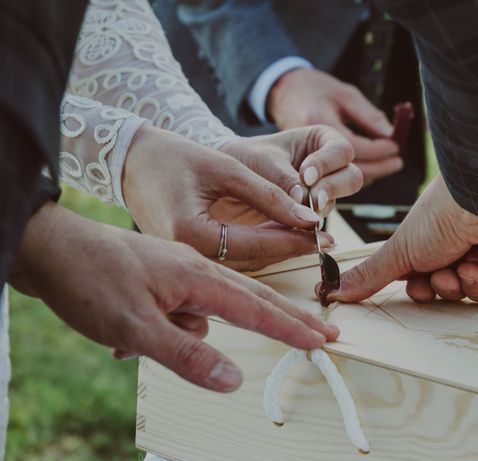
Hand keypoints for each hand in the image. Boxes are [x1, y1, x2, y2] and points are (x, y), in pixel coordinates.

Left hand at [12, 203, 338, 391]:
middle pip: (250, 297)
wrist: (47, 248)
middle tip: (320, 332)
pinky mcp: (159, 280)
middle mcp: (194, 269)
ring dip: (184, 336)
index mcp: (197, 276)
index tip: (322, 338)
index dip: (291, 326)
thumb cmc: (89, 280)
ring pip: (204, 310)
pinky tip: (122, 340)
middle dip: (285, 318)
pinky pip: (176, 311)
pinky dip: (161, 330)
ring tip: (129, 343)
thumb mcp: (136, 327)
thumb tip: (234, 380)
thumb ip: (187, 355)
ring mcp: (176, 272)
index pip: (256, 307)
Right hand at [123, 124, 333, 271]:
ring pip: (242, 264)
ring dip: (274, 251)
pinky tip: (277, 236)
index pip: (256, 244)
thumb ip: (269, 194)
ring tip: (306, 237)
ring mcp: (181, 260)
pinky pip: (227, 258)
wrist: (128, 161)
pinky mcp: (184, 256)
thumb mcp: (225, 167)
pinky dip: (255, 249)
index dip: (293, 239)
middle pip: (251, 261)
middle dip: (289, 249)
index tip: (324, 235)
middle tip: (323, 240)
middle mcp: (184, 256)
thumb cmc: (171, 156)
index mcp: (190, 234)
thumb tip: (308, 217)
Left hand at [219, 126, 361, 217]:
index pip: (341, 151)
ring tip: (295, 210)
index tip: (306, 176)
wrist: (226, 179)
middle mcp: (328, 166)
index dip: (327, 164)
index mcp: (321, 140)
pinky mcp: (311, 211)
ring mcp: (322, 190)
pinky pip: (320, 219)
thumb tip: (305, 201)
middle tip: (311, 200)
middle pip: (351, 178)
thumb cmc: (247, 157)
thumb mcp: (264, 161)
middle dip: (331, 189)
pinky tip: (290, 222)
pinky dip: (307, 222)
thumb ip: (285, 179)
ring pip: (337, 200)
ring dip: (318, 207)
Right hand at [268, 69, 401, 186]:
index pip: (353, 148)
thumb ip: (368, 117)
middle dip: (377, 168)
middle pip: (348, 170)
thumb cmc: (314, 88)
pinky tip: (367, 165)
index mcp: (317, 124)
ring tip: (387, 163)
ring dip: (367, 175)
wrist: (281, 92)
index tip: (396, 147)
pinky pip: (331, 180)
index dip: (378, 150)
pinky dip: (351, 175)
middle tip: (397, 161)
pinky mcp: (302, 169)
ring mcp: (301, 161)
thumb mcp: (344, 95)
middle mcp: (307, 147)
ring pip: (341, 181)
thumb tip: (392, 135)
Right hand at [327, 175, 477, 304]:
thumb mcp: (399, 250)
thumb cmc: (441, 217)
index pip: (431, 280)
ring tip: (467, 266)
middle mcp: (468, 247)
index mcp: (441, 242)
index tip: (420, 287)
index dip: (425, 291)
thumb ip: (371, 275)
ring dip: (468, 285)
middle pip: (454, 290)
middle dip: (445, 288)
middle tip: (443, 275)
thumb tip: (331, 292)